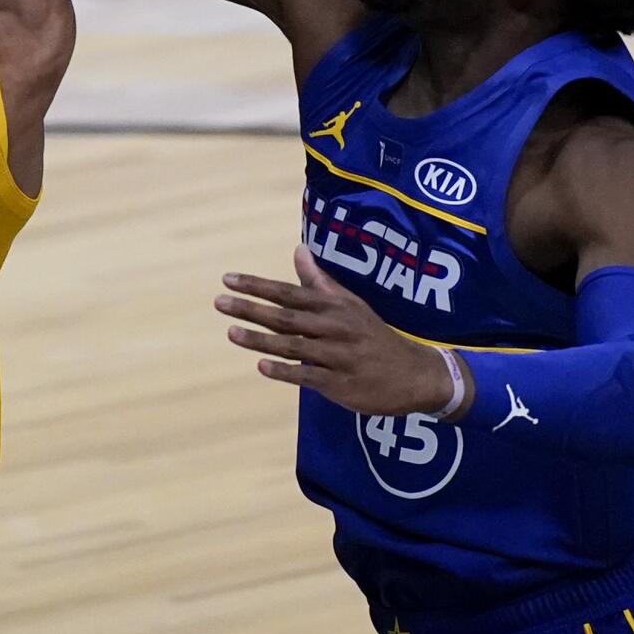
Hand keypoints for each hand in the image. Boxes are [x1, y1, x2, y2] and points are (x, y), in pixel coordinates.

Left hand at [214, 244, 460, 416]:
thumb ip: (319, 281)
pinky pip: (308, 376)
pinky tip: (261, 366)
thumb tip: (298, 250)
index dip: (257, 285)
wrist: (414, 374)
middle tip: (219, 302)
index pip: (289, 291)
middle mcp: (334, 327)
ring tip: (231, 332)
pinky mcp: (340, 383)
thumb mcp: (350, 304)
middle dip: (251, 308)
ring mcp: (337, 356)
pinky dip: (285, 371)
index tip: (228, 279)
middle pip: (286, 316)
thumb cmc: (373, 335)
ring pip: (293, 346)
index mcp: (334, 306)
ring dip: (260, 339)